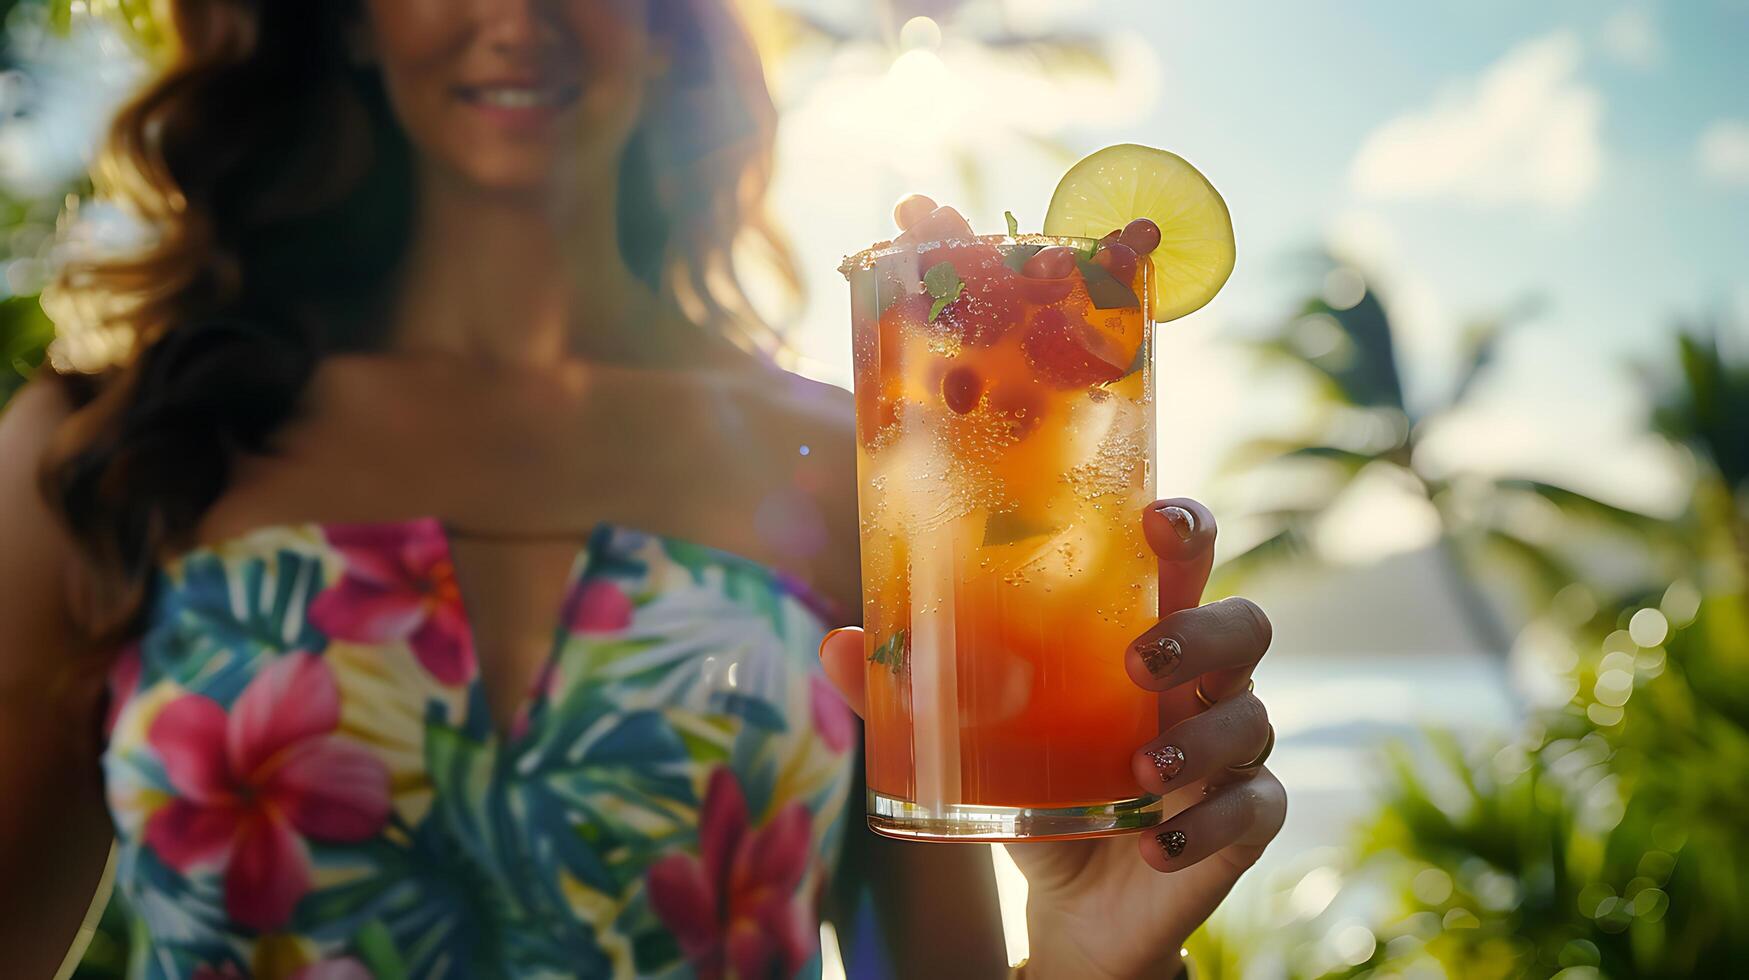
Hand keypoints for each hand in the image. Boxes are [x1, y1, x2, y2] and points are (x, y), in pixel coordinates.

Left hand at [819, 499, 1284, 979]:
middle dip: (1203, 632)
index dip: (1188, 527)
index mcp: (1146, 632)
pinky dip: (1206, 828)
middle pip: (1247, 626)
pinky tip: (1156, 845)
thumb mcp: (974, 739)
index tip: (1156, 521)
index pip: (1189, 560)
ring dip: (1198, 739)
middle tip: (1140, 661)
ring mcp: (1230, 750)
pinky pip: (1254, 809)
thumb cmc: (1035, 786)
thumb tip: (835, 645)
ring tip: (1139, 770)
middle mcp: (1202, 681)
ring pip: (1251, 719)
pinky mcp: (1241, 822)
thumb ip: (914, 692)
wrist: (1072, 901)